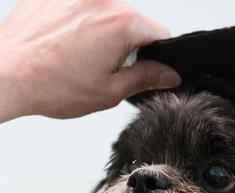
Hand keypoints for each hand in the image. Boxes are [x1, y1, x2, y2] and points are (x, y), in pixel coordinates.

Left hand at [0, 0, 180, 121]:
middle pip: (132, 22)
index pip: (160, 33)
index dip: (158, 56)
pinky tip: (66, 46)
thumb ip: (146, 78)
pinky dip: (80, 24)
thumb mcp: (110, 91)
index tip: (147, 69)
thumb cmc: (51, 85)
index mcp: (121, 23)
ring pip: (106, 14)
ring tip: (80, 58)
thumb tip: (168, 75)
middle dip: (127, 45)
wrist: (7, 75)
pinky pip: (81, 7)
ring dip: (103, 34)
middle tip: (105, 69)